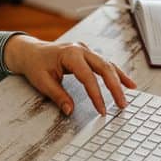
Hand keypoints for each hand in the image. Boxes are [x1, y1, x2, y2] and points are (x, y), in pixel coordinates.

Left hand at [4, 35, 136, 115]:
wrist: (30, 51)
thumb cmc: (35, 65)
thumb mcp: (42, 82)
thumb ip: (58, 96)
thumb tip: (70, 111)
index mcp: (70, 54)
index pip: (88, 77)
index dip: (96, 95)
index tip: (102, 110)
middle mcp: (81, 50)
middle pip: (104, 68)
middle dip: (115, 87)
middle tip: (122, 104)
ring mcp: (86, 50)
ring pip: (108, 64)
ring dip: (119, 79)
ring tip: (131, 92)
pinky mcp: (88, 54)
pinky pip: (105, 64)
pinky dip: (116, 73)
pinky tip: (127, 83)